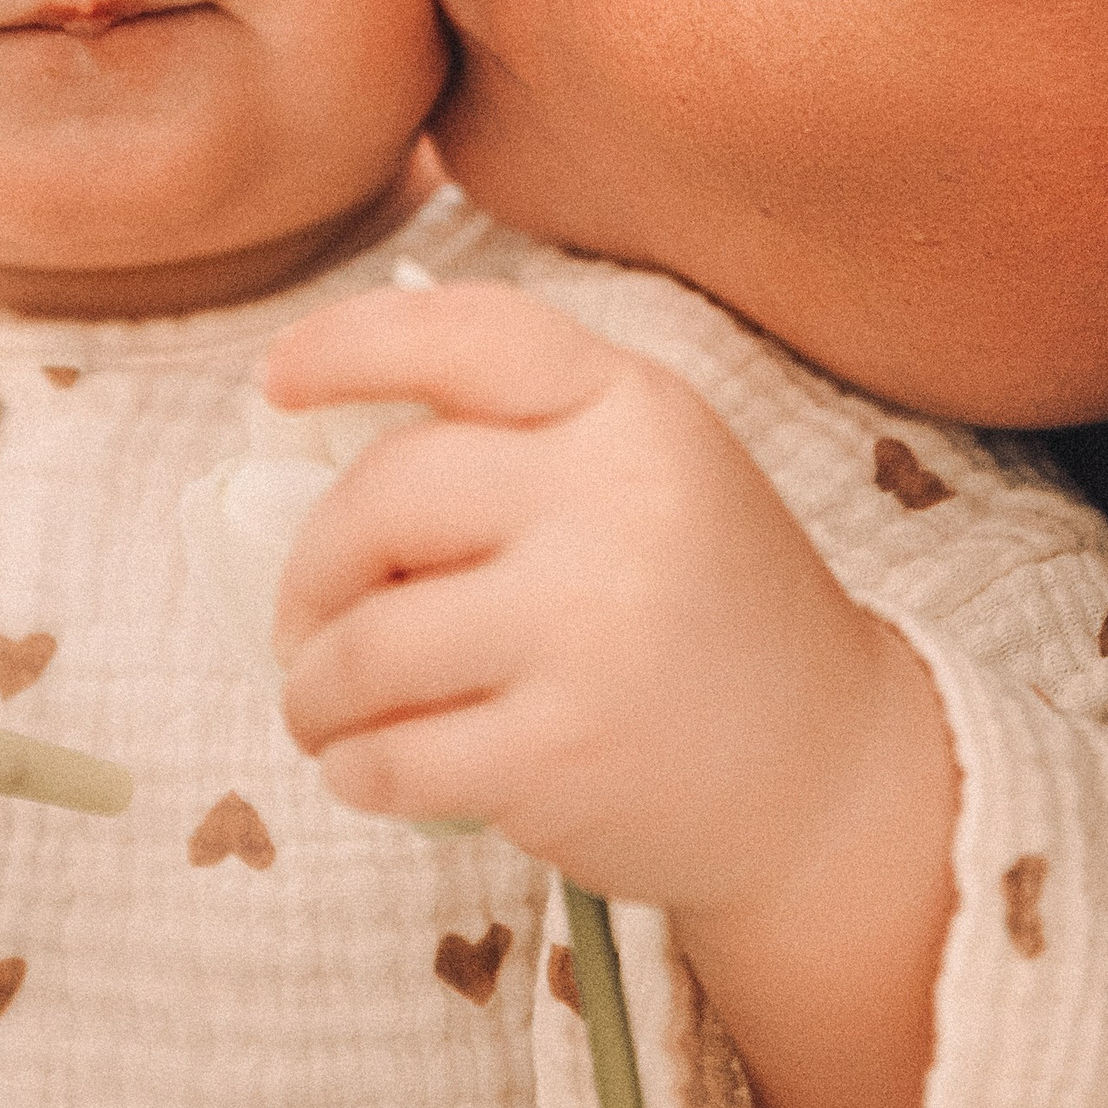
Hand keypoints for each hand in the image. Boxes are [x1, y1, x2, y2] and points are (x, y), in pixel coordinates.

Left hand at [268, 282, 933, 915]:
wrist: (831, 769)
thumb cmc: (704, 611)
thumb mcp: (652, 474)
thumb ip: (522, 440)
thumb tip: (321, 449)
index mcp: (633, 408)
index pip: (464, 338)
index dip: (347, 346)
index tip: (277, 385)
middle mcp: (616, 501)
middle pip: (382, 500)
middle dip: (309, 571)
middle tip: (304, 623)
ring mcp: (591, 630)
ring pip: (367, 643)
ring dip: (313, 688)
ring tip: (322, 707)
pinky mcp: (564, 753)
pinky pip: (394, 755)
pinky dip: (356, 768)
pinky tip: (370, 767)